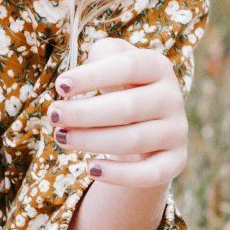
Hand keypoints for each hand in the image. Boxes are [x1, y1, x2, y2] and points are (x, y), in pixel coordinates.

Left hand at [46, 36, 188, 189]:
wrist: (147, 120)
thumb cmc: (120, 85)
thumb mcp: (112, 61)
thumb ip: (101, 55)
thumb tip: (81, 77)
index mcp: (157, 66)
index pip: (127, 67)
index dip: (92, 76)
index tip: (60, 86)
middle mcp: (172, 97)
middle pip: (128, 107)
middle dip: (84, 113)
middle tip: (53, 115)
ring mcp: (177, 131)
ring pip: (133, 140)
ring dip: (92, 140)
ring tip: (61, 137)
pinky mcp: (175, 161)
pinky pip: (149, 173)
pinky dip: (119, 175)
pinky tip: (90, 169)